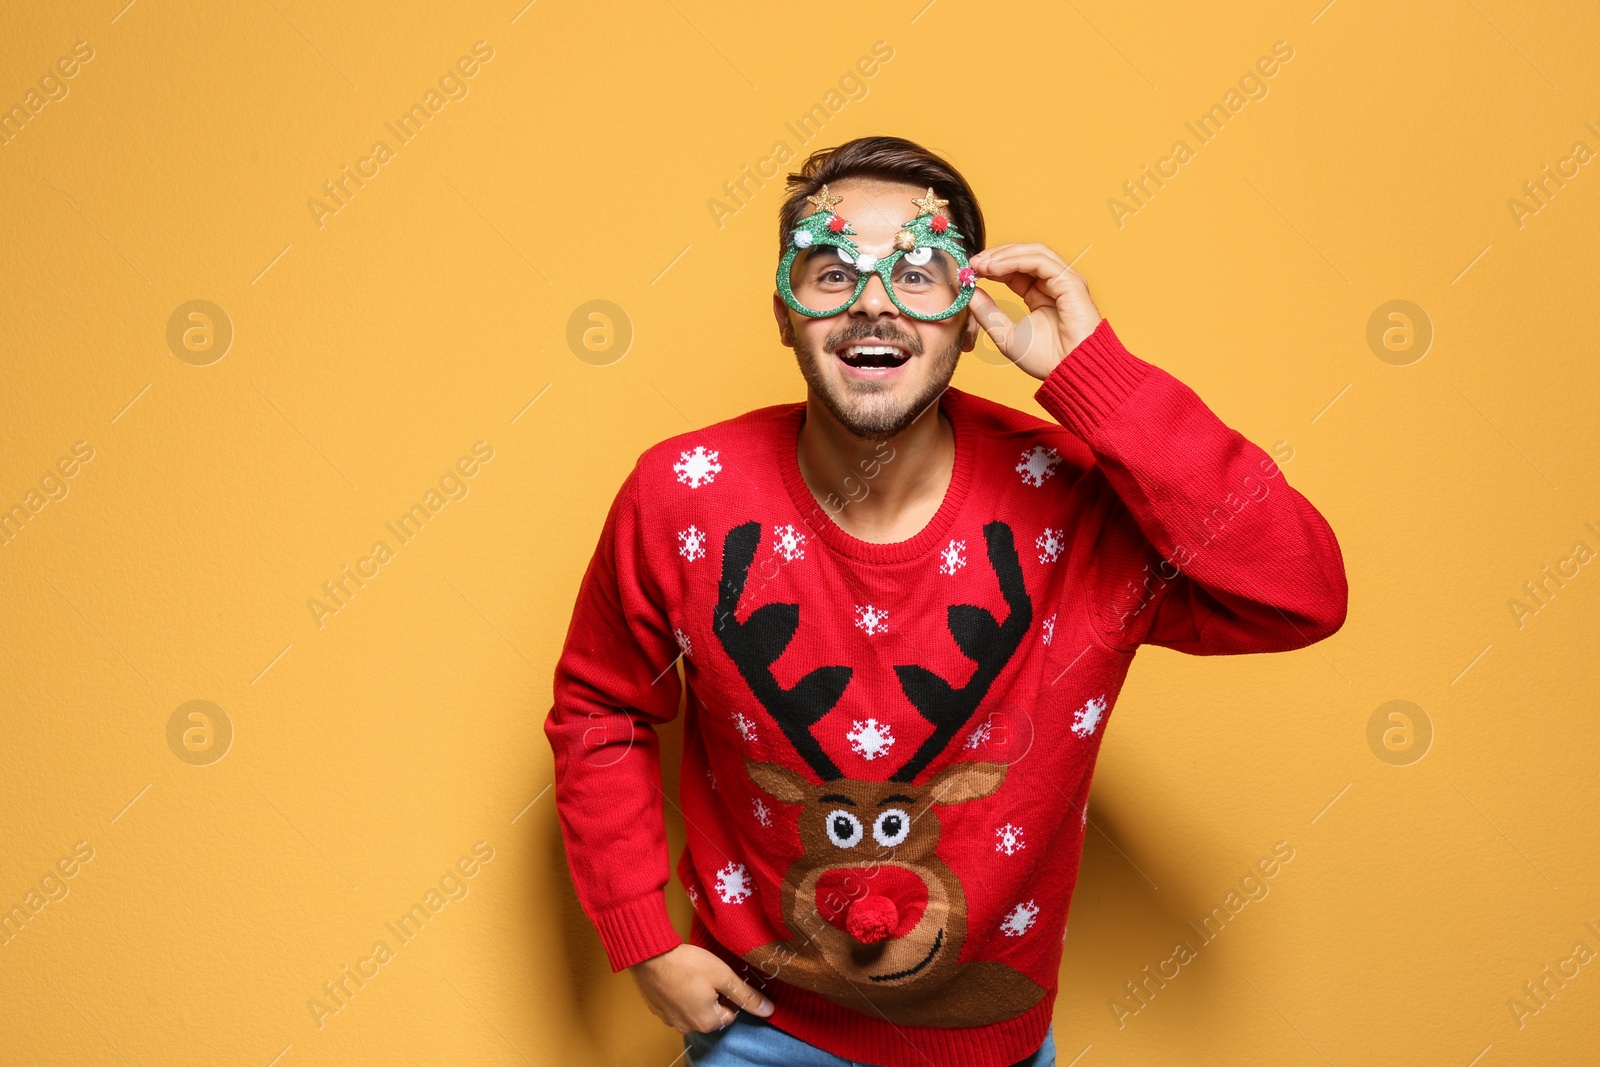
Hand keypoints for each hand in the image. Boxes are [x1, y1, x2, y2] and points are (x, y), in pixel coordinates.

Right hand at [629, 943, 775, 1033]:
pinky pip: (676, 1006)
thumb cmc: (688, 964)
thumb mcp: (723, 976)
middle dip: (713, 997)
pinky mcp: (657, 1010)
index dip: (729, 995)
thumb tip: (769, 1011)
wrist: (650, 955)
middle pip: (711, 1014)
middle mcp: (687, 1027)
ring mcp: (669, 1020)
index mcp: (706, 1022)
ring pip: (693, 1010)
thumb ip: (746, 995)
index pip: (731, 1014)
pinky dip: (679, 995)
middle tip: (707, 975)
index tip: (721, 979)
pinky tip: (678, 978)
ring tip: (691, 975)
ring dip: (695, 996)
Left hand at [967, 243, 1103, 380]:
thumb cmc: (1046, 360)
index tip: (970, 270)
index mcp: (1040, 295)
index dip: (993, 266)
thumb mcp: (1006, 334)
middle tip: (973, 262)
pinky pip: (1041, 261)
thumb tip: (969, 292)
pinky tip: (995, 268)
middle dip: (996, 256)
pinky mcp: (1071, 282)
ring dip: (1004, 255)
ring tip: (982, 264)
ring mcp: (1064, 281)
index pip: (1015, 269)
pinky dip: (1016, 260)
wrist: (1069, 373)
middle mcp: (1054, 284)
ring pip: (1034, 253)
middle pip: (1024, 255)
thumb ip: (987, 312)